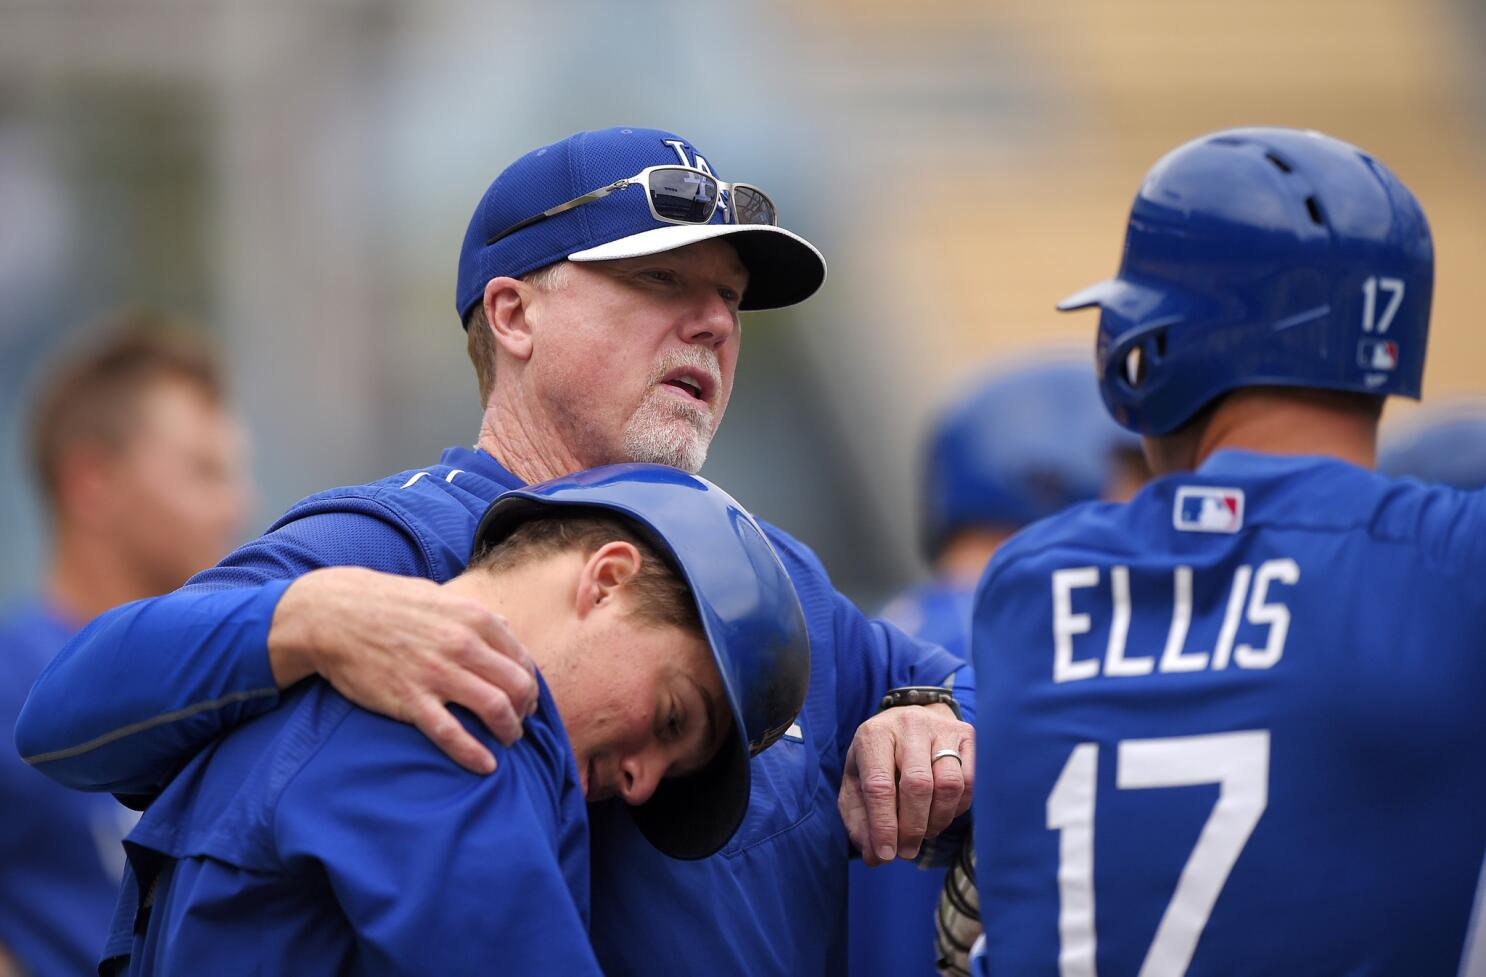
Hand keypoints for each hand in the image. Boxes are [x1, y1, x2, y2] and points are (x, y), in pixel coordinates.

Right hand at [268, 567, 537, 773]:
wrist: (332, 616)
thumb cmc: (386, 604)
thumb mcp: (439, 596)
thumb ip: (474, 615)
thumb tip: (504, 627)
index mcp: (474, 618)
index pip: (521, 659)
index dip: (529, 684)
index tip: (525, 698)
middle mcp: (462, 644)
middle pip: (517, 686)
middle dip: (526, 709)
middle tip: (521, 721)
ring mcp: (437, 673)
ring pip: (495, 709)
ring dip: (509, 730)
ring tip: (508, 740)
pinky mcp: (410, 700)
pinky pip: (451, 734)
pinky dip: (474, 754)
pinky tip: (486, 766)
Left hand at [839, 702, 973, 865]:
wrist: (908, 722)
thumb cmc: (879, 759)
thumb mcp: (856, 784)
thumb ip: (860, 821)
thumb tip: (876, 858)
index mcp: (874, 735)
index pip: (879, 786)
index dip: (884, 825)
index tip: (886, 855)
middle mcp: (908, 725)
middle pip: (918, 785)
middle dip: (913, 828)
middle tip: (907, 851)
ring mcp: (941, 728)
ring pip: (949, 785)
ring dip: (937, 820)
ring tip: (924, 832)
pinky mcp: (967, 735)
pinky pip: (970, 782)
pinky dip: (956, 808)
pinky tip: (941, 813)